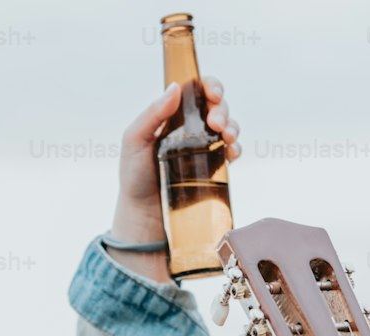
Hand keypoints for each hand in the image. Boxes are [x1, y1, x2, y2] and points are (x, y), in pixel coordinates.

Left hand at [108, 77, 240, 279]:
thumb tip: (175, 88)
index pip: (196, 91)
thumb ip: (151, 114)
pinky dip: (235, 148)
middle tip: (216, 122)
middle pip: (216, 106)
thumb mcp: (134, 141)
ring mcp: (203, 148)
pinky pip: (230, 153)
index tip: (212, 93)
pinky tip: (231, 153)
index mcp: (172, 116)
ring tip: (226, 136)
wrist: (142, 215)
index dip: (209, 86)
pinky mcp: (212, 169)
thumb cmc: (134, 177)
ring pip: (227, 127)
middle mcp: (190, 129)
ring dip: (232, 126)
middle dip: (222, 108)